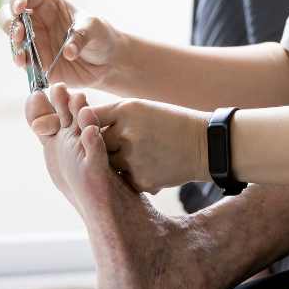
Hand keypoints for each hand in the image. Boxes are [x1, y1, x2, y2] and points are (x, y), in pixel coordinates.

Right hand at [0, 0, 119, 89]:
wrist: (106, 61)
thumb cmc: (100, 35)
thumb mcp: (95, 28)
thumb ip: (82, 36)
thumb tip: (68, 51)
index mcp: (49, 4)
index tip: (19, 8)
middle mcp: (36, 21)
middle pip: (8, 15)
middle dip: (9, 23)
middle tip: (20, 34)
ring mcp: (34, 41)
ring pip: (12, 39)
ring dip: (14, 46)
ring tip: (23, 55)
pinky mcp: (35, 60)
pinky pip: (22, 59)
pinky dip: (21, 61)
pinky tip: (26, 64)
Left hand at [93, 98, 209, 193]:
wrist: (206, 144)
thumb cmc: (172, 123)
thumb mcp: (144, 108)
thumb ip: (113, 115)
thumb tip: (81, 122)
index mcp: (128, 109)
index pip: (90, 117)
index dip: (90, 125)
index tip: (94, 129)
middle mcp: (127, 132)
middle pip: (96, 144)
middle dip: (105, 147)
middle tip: (125, 145)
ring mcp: (133, 158)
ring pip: (109, 165)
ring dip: (118, 163)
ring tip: (142, 155)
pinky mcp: (141, 179)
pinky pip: (124, 180)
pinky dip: (134, 176)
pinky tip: (153, 166)